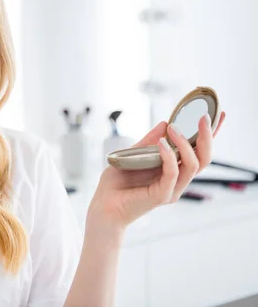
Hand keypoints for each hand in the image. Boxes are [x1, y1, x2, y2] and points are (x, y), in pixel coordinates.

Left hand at [88, 111, 225, 231]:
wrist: (103, 206)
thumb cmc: (116, 184)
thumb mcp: (132, 155)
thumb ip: (148, 142)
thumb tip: (165, 123)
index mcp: (173, 171)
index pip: (198, 152)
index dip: (210, 135)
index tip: (218, 114)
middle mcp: (177, 181)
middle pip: (203, 158)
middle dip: (207, 136)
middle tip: (203, 117)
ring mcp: (171, 189)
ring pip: (193, 165)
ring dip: (185, 143)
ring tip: (174, 128)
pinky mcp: (162, 196)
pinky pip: (172, 173)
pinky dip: (169, 156)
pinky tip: (161, 143)